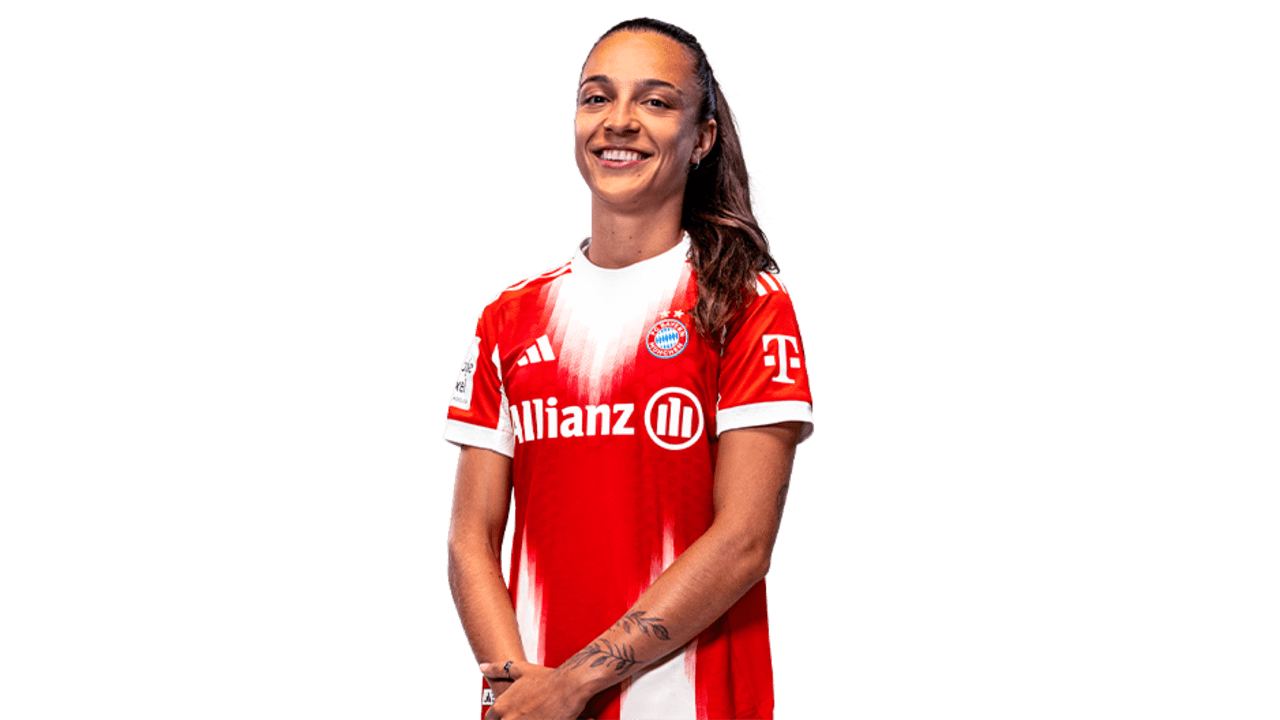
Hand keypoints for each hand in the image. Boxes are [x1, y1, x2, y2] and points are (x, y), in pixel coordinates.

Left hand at [478, 661, 592, 719]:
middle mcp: (509, 719)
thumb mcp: (520, 669)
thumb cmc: (547, 678)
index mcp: (501, 706)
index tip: (511, 715)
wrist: (569, 686)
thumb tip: (482, 667)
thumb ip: (498, 669)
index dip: (499, 718)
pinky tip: (543, 719)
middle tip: (527, 715)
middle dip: (513, 719)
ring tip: (536, 717)